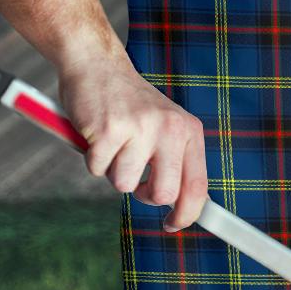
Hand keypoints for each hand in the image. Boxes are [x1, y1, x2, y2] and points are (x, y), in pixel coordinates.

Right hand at [57, 56, 207, 232]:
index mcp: (189, 130)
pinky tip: (97, 133)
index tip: (174, 225)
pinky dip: (92, 158)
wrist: (98, 65)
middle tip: (135, 177)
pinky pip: (97, 169)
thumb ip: (176, 161)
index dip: (187, 214)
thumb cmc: (130, 104)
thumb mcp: (165, 127)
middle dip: (144, 194)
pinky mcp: (109, 130)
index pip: (198, 185)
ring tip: (114, 142)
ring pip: (124, 184)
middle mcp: (170, 128)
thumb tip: (183, 208)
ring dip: (113, 170)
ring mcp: (140, 128)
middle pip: (164, 194)